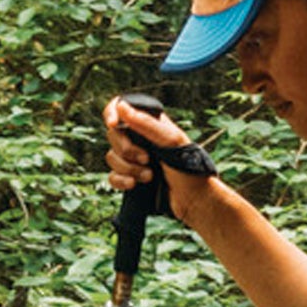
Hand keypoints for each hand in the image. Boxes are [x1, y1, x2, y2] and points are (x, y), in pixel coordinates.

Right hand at [103, 97, 211, 223]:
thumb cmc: (189, 167)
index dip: (112, 114)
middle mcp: (140, 138)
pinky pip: (113, 176)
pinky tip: (134, 185)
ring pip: (112, 157)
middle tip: (147, 159)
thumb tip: (122, 106)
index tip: (113, 124)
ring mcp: (134, 158)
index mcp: (150, 123)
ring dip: (129, 168)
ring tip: (149, 176)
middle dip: (127, 150)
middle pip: (113, 136)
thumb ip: (146, 123)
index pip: (122, 108)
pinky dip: (121, 181)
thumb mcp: (171, 141)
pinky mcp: (131, 177)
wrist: (193, 199)